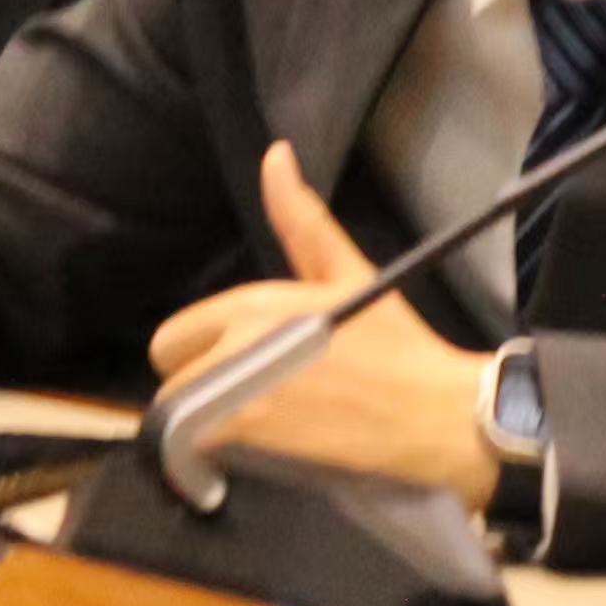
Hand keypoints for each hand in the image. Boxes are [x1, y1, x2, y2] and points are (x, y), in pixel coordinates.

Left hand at [140, 145, 496, 506]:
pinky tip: (243, 450)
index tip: (225, 363)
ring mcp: (245, 393)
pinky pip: (202, 445)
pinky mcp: (259, 438)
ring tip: (241, 423)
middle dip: (191, 385)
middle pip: (170, 374)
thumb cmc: (395, 341)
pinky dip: (210, 452)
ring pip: (183, 413)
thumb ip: (299, 219)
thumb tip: (275, 154)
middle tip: (232, 394)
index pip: (176, 333)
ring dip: (201, 420)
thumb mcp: (346, 271)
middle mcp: (239, 342)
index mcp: (256, 302)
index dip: (194, 351)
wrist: (435, 412)